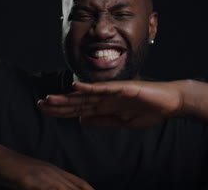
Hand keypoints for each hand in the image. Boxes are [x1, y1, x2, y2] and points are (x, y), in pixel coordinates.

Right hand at [0, 144, 93, 189]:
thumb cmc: (12, 170)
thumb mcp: (32, 178)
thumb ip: (45, 185)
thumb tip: (53, 187)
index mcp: (54, 171)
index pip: (79, 182)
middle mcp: (52, 172)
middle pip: (76, 188)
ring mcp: (41, 175)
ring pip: (65, 189)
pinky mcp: (29, 180)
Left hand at [37, 80, 183, 127]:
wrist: (169, 102)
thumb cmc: (148, 110)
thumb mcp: (121, 121)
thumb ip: (102, 120)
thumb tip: (81, 120)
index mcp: (105, 105)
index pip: (79, 108)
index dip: (62, 110)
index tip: (45, 111)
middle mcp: (106, 97)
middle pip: (78, 101)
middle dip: (59, 104)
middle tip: (39, 105)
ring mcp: (113, 91)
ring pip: (86, 94)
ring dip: (68, 96)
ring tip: (50, 99)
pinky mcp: (123, 88)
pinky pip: (103, 88)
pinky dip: (89, 87)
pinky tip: (75, 86)